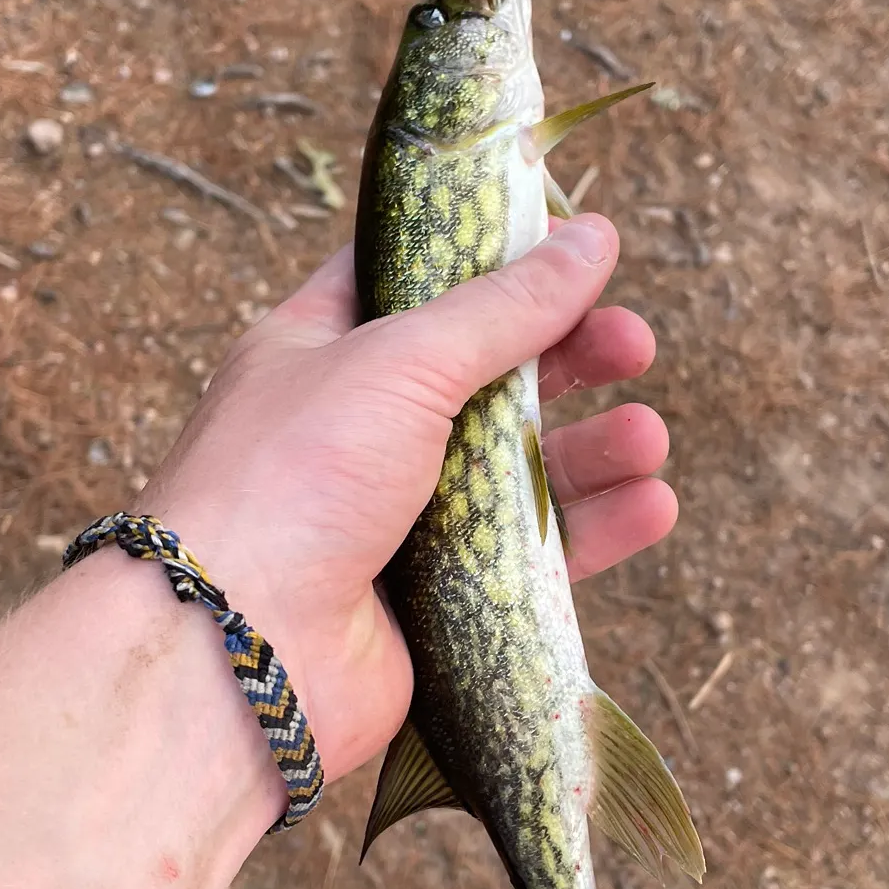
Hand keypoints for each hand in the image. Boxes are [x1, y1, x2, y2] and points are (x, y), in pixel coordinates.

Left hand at [143, 214, 676, 780]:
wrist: (240, 650)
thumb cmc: (291, 479)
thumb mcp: (399, 362)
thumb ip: (503, 308)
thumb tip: (593, 238)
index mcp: (323, 351)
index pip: (414, 282)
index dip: (492, 259)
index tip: (570, 245)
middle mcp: (359, 430)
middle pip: (487, 376)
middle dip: (567, 359)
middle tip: (635, 346)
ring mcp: (398, 516)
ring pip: (519, 471)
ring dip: (591, 451)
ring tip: (647, 438)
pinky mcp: (437, 597)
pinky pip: (531, 554)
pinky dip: (591, 530)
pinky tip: (648, 508)